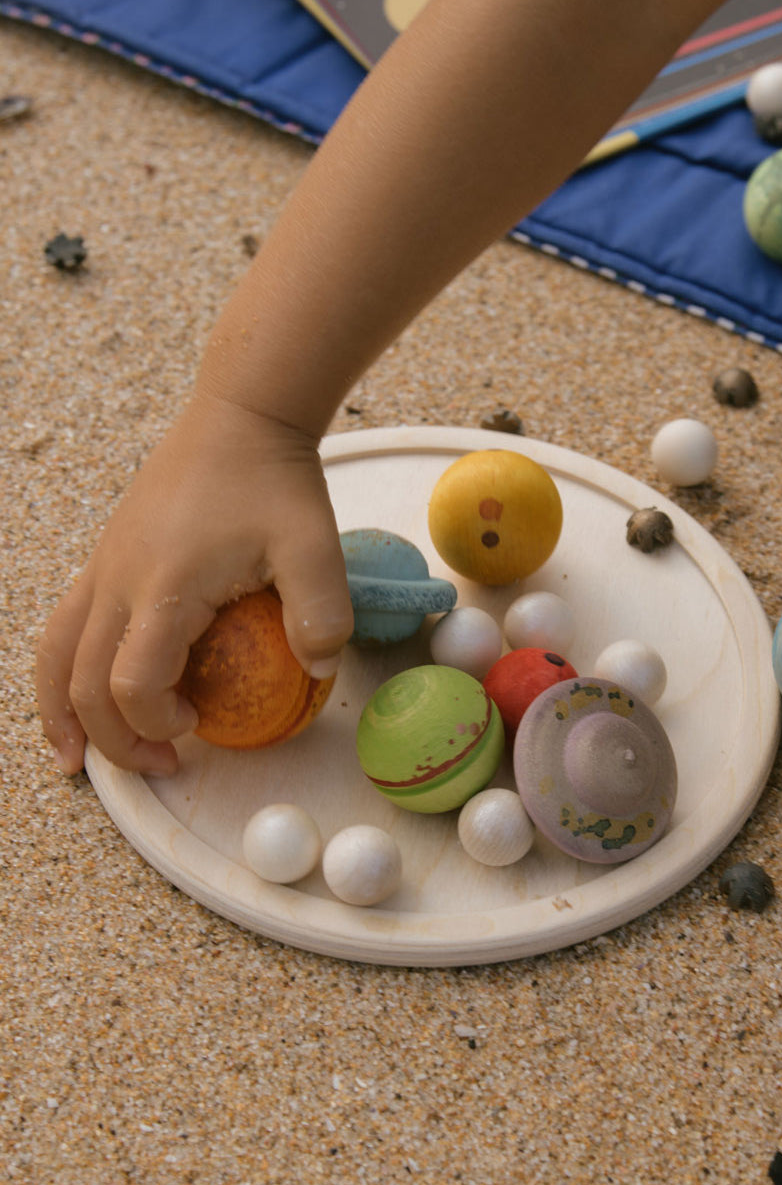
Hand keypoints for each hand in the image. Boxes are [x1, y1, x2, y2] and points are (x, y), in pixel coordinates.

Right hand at [36, 397, 353, 775]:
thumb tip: (318, 673)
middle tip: (159, 767)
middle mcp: (117, 581)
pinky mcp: (107, 557)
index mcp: (163, 587)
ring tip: (75, 759)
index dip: (152, 722)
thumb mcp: (315, 547)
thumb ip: (322, 614)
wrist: (241, 418)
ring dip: (62, 712)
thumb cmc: (276, 482)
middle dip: (112, 738)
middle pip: (82, 681)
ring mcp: (104, 567)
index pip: (130, 682)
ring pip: (56, 653)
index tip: (196, 729)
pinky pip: (67, 625)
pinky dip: (64, 670)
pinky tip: (81, 692)